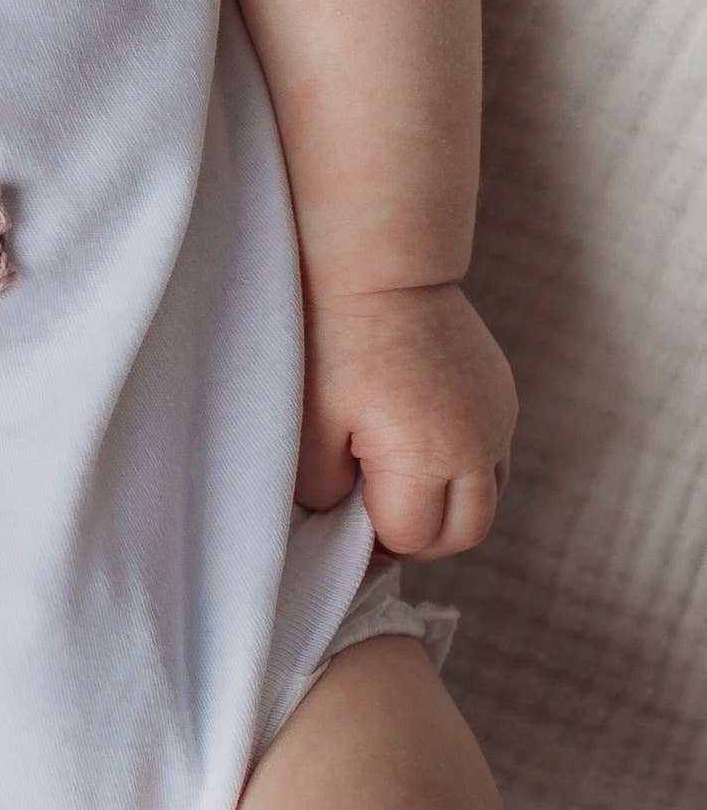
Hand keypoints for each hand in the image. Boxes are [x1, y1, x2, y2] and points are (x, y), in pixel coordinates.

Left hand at [300, 278, 514, 555]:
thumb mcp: (308, 431)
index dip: (372, 541)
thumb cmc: (334, 345)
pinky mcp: (502, 395)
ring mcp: (499, 420)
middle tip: (371, 519)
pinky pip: (493, 459)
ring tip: (396, 488)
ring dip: (447, 510)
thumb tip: (347, 518)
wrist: (380, 267)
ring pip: (488, 501)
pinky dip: (462, 473)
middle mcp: (479, 446)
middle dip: (417, 539)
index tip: (342, 522)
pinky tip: (418, 450)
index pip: (411, 538)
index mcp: (431, 459)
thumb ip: (326, 494)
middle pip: (463, 534)